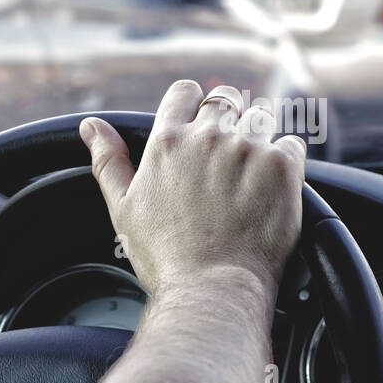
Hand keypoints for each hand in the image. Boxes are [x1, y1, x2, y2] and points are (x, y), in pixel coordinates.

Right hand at [79, 80, 305, 301]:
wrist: (212, 290)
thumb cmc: (166, 257)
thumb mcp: (123, 208)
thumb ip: (108, 160)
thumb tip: (91, 126)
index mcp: (167, 142)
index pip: (185, 93)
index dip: (194, 107)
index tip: (200, 127)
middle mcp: (208, 137)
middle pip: (226, 101)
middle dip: (228, 122)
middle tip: (228, 161)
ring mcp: (247, 148)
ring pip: (260, 119)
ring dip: (258, 140)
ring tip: (251, 179)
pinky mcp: (281, 167)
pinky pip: (292, 144)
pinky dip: (286, 161)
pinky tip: (273, 189)